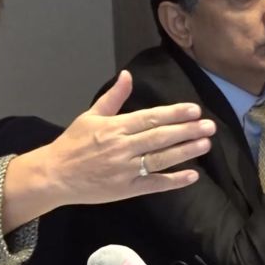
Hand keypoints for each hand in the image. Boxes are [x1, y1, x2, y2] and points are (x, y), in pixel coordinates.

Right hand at [2, 70, 214, 231]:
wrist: (54, 175)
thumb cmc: (72, 144)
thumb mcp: (89, 117)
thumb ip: (113, 98)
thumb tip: (127, 75)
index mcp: (114, 128)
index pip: (149, 118)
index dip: (174, 114)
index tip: (194, 110)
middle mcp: (122, 147)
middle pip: (160, 137)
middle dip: (187, 130)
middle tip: (209, 126)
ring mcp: (125, 170)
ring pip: (160, 159)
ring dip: (185, 151)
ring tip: (205, 144)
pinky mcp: (126, 190)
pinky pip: (154, 184)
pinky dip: (173, 181)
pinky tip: (192, 176)